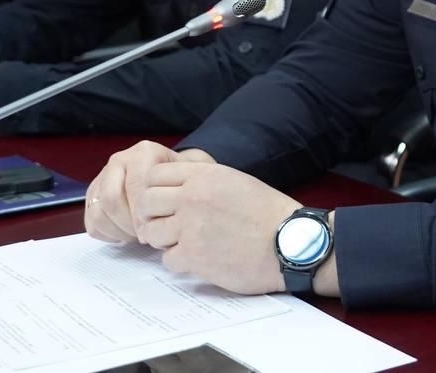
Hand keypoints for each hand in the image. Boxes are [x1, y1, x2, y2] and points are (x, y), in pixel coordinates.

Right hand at [85, 141, 212, 243]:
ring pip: (99, 213)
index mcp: (144, 152)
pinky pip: (91, 221)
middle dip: (129, 225)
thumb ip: (178, 196)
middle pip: (112, 201)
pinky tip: (126, 234)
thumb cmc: (181, 181)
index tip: (156, 230)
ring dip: (119, 231)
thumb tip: (157, 227)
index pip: (135, 188)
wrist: (172, 175)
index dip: (144, 216)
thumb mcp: (189, 180)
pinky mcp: (93, 193)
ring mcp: (103, 175)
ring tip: (138, 235)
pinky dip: (108, 234)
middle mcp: (120, 159)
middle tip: (146, 236)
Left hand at [135, 161, 305, 294]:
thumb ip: (202, 182)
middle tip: (169, 224)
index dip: (156, 189)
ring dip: (165, 239)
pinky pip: (168, 259)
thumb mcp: (234, 181)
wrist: (290, 242)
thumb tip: (172, 190)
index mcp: (205, 175)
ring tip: (186, 241)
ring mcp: (192, 227)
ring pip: (152, 232)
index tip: (166, 201)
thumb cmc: (266, 213)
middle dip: (153, 215)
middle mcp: (194, 197)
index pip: (155, 175)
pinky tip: (199, 258)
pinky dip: (181, 261)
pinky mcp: (195, 256)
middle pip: (146, 203)